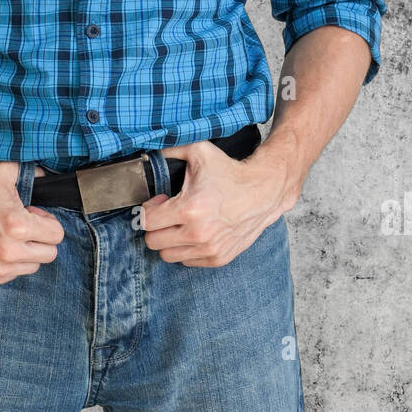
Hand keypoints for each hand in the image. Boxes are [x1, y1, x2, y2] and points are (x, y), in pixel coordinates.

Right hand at [0, 160, 63, 287]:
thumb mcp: (3, 174)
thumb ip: (30, 171)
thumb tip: (46, 174)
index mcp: (18, 227)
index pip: (57, 235)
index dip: (47, 222)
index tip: (33, 216)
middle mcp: (9, 252)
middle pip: (49, 254)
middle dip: (41, 240)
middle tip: (24, 228)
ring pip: (31, 267)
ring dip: (26, 254)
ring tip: (8, 238)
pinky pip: (11, 276)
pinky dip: (8, 265)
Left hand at [139, 139, 302, 267]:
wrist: (263, 191)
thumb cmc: (231, 173)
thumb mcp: (199, 152)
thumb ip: (170, 150)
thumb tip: (149, 153)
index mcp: (189, 208)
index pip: (147, 221)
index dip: (149, 209)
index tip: (159, 202)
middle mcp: (198, 233)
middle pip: (153, 242)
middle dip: (156, 226)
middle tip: (167, 214)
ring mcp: (209, 248)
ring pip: (167, 256)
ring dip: (169, 240)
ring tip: (180, 224)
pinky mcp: (219, 258)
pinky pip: (187, 261)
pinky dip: (187, 249)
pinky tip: (195, 232)